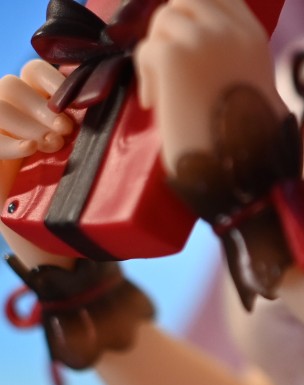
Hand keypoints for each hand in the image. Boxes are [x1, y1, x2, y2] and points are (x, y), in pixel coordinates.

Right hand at [0, 60, 80, 269]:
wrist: (54, 239)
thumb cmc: (80, 197)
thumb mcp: (95, 164)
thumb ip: (101, 136)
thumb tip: (136, 114)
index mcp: (40, 109)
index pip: (34, 71)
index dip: (51, 79)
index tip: (73, 104)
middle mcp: (16, 116)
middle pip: (13, 83)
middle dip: (42, 105)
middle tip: (64, 131)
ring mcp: (0, 134)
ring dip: (27, 121)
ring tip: (50, 144)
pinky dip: (8, 142)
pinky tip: (29, 153)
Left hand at [136, 0, 280, 171]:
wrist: (238, 169)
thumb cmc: (246, 139)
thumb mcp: (250, 80)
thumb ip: (229, 49)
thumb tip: (188, 24)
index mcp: (253, 36)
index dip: (194, 8)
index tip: (183, 34)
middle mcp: (231, 30)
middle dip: (171, 26)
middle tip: (170, 63)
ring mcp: (203, 38)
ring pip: (162, 21)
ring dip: (158, 54)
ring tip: (169, 92)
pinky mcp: (174, 55)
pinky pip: (146, 50)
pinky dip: (147, 78)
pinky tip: (157, 104)